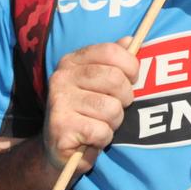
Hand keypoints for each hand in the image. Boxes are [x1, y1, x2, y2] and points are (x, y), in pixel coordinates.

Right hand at [43, 37, 139, 172]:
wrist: (59, 148)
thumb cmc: (87, 111)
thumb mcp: (100, 82)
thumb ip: (115, 61)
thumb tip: (130, 41)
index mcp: (72, 61)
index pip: (111, 51)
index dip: (130, 66)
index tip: (132, 79)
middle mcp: (62, 77)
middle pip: (115, 79)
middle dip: (125, 98)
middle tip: (115, 107)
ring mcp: (58, 102)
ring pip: (111, 108)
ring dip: (114, 121)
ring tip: (101, 123)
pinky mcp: (60, 127)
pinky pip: (102, 131)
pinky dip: (104, 137)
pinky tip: (92, 138)